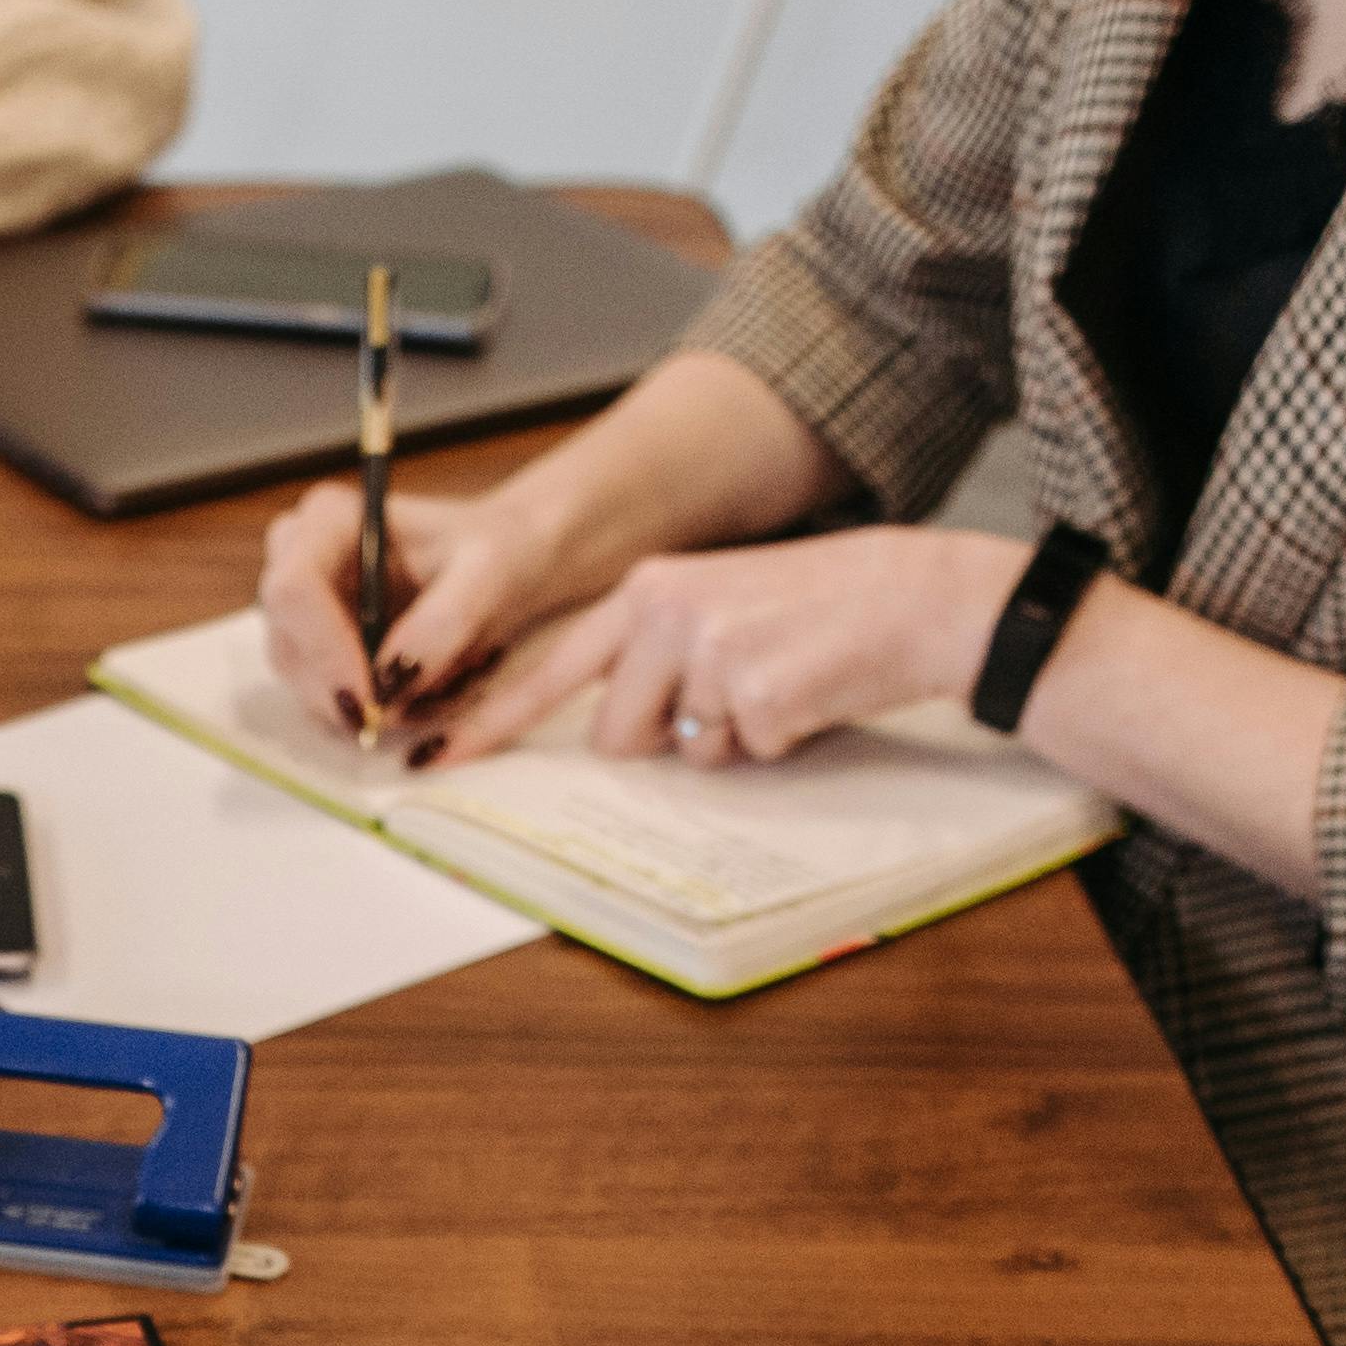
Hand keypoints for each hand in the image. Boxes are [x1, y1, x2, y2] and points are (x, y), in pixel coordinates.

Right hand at [258, 481, 567, 740]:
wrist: (503, 566)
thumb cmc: (497, 552)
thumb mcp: (490, 573)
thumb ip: (446, 619)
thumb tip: (392, 680)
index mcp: (331, 520)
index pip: (293, 589)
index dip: (324, 650)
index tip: (374, 699)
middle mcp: (300, 559)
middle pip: (288, 645)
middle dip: (344, 693)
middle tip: (406, 716)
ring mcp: (302, 609)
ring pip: (302, 683)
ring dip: (364, 709)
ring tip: (434, 697)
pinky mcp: (315, 649)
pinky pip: (323, 701)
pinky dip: (371, 714)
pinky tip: (420, 699)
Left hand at [420, 523, 1012, 768]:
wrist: (913, 597)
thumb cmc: (821, 614)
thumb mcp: (722, 609)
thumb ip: (657, 655)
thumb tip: (619, 731)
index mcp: (650, 589)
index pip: (552, 667)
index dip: (492, 721)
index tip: (433, 755)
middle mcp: (664, 611)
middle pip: (615, 734)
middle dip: (667, 739)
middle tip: (735, 696)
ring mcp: (705, 651)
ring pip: (678, 753)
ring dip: (726, 742)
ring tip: (779, 686)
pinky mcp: (752, 692)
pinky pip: (741, 757)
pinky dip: (777, 744)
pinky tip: (808, 695)